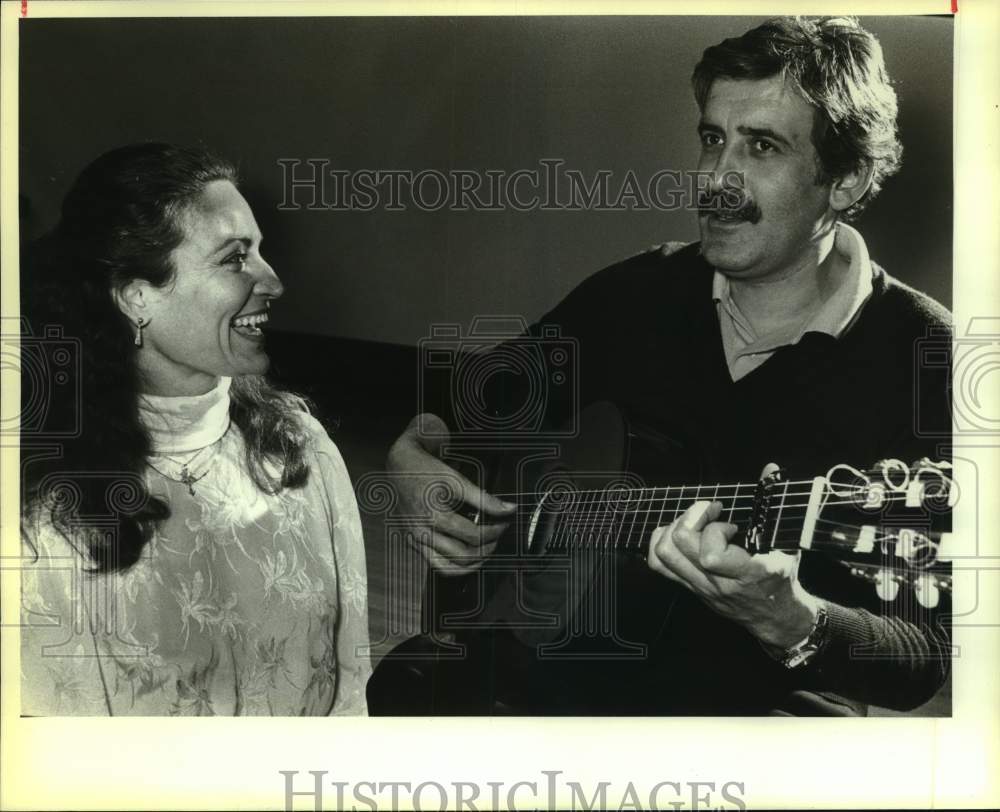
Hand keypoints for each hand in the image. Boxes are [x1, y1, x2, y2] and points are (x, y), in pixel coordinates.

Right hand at [386, 413, 515, 574]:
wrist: (399, 467)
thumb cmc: (427, 471)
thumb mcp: (457, 480)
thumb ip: (484, 498)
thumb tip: (509, 509)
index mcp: (434, 517)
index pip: (473, 536)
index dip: (495, 532)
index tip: (504, 523)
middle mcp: (422, 533)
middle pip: (463, 556)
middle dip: (487, 549)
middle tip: (497, 537)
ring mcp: (415, 541)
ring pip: (448, 569)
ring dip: (472, 564)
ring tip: (486, 552)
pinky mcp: (412, 543)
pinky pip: (436, 565)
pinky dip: (455, 566)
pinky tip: (467, 557)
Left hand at [647, 499, 820, 647]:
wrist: (776, 617)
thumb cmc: (781, 580)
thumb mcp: (786, 544)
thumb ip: (773, 506)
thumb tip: (769, 469)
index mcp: (745, 574)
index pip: (710, 555)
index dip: (714, 530)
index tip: (729, 523)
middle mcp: (716, 583)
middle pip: (679, 547)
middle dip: (690, 518)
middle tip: (708, 512)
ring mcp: (699, 587)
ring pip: (664, 556)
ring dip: (673, 529)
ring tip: (693, 522)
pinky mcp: (688, 587)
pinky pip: (659, 565)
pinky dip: (661, 543)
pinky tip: (679, 533)